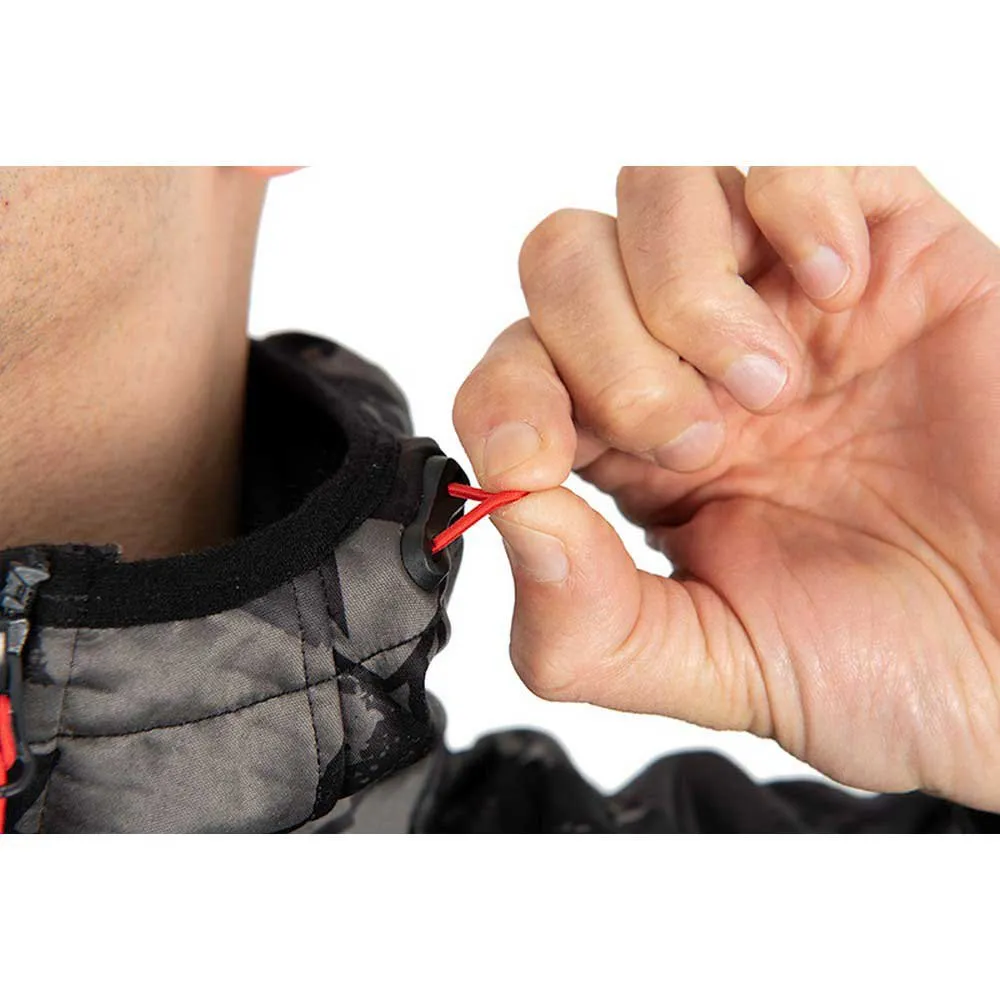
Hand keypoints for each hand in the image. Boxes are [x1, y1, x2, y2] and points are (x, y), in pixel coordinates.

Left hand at [453, 167, 999, 810]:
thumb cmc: (896, 657)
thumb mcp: (715, 667)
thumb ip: (587, 622)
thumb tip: (504, 511)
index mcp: (637, 457)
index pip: (513, 373)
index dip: (502, 401)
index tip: (538, 461)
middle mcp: (692, 363)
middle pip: (562, 263)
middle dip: (601, 352)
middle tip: (694, 439)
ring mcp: (782, 300)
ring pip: (656, 194)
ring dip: (685, 291)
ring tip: (773, 384)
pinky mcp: (885, 250)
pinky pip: (796, 160)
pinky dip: (793, 213)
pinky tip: (838, 298)